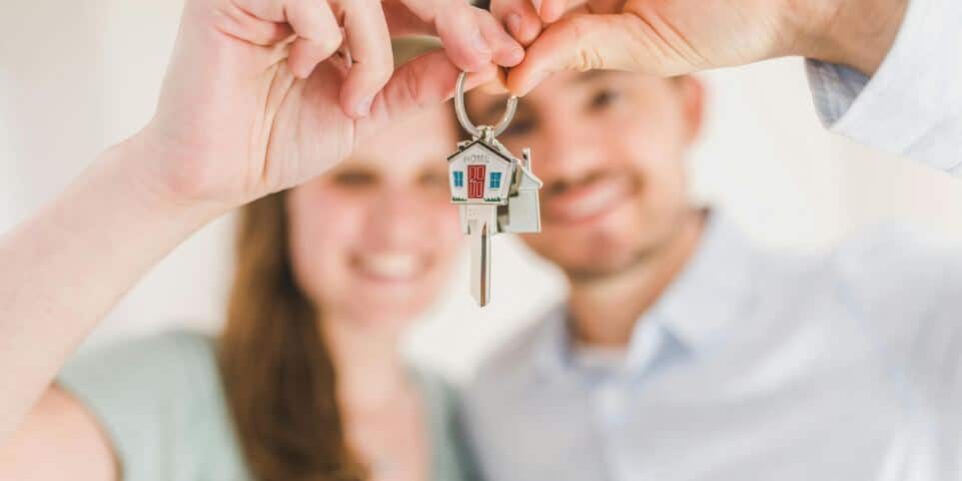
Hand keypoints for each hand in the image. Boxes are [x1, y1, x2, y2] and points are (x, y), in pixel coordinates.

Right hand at [136, 0, 521, 207]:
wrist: (215, 174)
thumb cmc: (281, 140)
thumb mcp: (368, 113)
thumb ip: (416, 82)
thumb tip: (479, 61)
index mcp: (347, 11)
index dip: (468, 20)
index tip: (511, 51)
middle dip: (453, 16)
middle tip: (483, 55)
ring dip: (373, 48)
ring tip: (352, 100)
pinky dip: (322, 38)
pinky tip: (297, 69)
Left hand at [490, 0, 907, 94]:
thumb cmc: (724, 24)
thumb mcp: (643, 48)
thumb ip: (581, 50)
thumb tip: (513, 80)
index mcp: (594, 5)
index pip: (533, 11)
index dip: (509, 27)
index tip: (502, 54)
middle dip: (519, 5)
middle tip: (534, 19)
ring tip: (547, 8)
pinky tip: (555, 5)